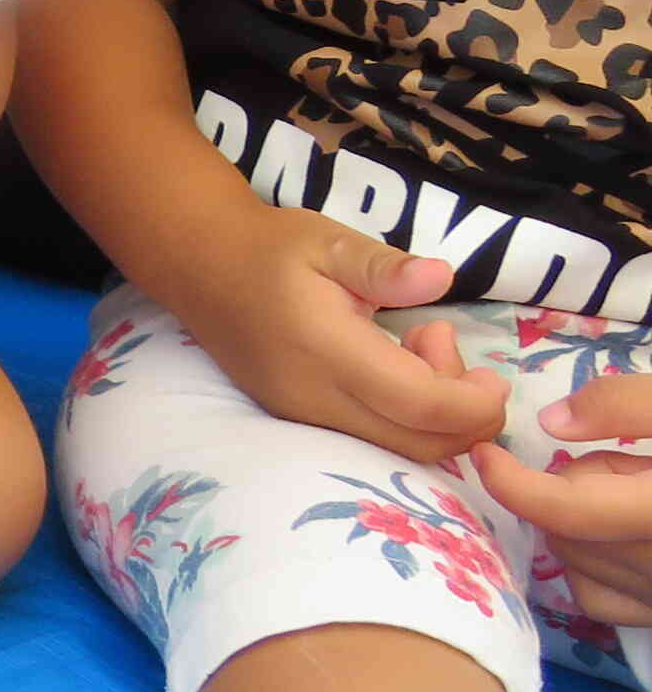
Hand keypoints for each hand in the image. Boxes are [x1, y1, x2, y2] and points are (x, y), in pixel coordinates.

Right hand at [166, 208, 507, 464]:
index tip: (493, 376)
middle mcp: (314, 397)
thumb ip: (386, 266)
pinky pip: (371, 441)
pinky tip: (395, 368)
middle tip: (454, 354)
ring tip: (419, 349)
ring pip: (396, 451)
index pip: (420, 405)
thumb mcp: (330, 240)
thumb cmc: (270, 248)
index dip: (473, 405)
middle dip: (465, 419)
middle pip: (416, 445)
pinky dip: (405, 420)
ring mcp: (303, 415)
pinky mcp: (298, 420)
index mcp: (327, 350)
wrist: (199, 267)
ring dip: (434, 418)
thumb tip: (441, 277)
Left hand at [477, 373, 651, 627]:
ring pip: (576, 562)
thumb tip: (552, 423)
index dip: (511, 481)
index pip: (565, 511)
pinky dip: (591, 563)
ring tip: (637, 490)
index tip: (483, 451)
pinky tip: (623, 531)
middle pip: (566, 532)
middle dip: (570, 488)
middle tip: (617, 461)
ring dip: (580, 523)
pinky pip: (597, 594)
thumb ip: (628, 406)